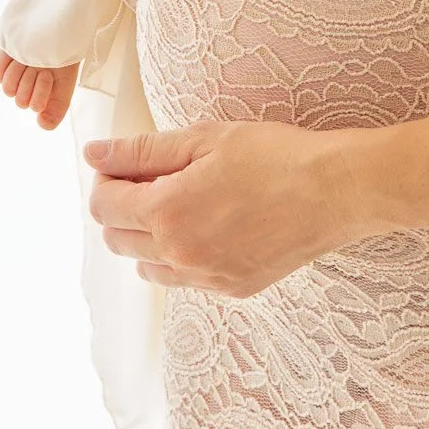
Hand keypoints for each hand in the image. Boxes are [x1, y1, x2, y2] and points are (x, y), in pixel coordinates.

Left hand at [0, 48, 79, 130]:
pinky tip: (17, 56)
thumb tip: (42, 125)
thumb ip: (57, 108)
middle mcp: (29, 87)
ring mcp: (15, 76)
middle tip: (40, 64)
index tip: (49, 74)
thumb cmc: (63, 53)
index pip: (35, 106)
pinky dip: (7, 66)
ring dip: (19, 73)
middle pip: (20, 100)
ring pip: (8, 89)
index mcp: (45, 94)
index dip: (41, 92)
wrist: (53, 25)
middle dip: (31, 81)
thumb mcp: (66, 81)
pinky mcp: (3, 65)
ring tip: (28, 59)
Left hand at [83, 120, 379, 296]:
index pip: (103, 206)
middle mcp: (178, 254)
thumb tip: (94, 155)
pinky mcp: (230, 289)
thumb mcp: (204, 139)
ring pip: (146, 266)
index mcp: (166, 211)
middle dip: (122, 209)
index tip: (124, 164)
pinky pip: (183, 280)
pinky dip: (180, 257)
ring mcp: (204, 278)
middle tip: (152, 179)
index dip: (106, 180)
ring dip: (147, 237)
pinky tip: (209, 226)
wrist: (334, 191)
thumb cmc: (273, 155)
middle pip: (117, 240)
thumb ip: (142, 150)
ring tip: (182, 203)